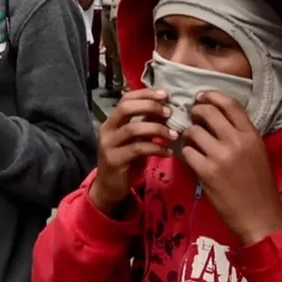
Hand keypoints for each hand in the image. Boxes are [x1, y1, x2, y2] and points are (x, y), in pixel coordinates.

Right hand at [89, 89, 175, 214]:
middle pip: (126, 108)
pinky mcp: (115, 160)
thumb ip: (146, 124)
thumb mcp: (135, 139)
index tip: (166, 95)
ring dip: (157, 129)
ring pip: (133, 129)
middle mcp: (107, 129)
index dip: (145, 94)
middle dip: (150, 106)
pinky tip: (169, 152)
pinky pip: (138, 149)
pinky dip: (156, 149)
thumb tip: (166, 108)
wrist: (109, 187)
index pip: (126, 98)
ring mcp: (109, 144)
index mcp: (112, 120)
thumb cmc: (125, 159)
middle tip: (169, 112)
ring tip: (174, 134)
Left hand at [181, 91, 281, 245]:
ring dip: (189, 135)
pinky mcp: (206, 172)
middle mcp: (236, 141)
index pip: (229, 104)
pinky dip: (186, 153)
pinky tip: (191, 159)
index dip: (211, 96)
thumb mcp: (257, 153)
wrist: (259, 217)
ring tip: (192, 142)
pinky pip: (187, 152)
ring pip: (193, 131)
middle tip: (191, 118)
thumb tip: (214, 117)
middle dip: (195, 112)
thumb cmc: (259, 186)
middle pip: (207, 112)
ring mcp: (220, 156)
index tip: (200, 97)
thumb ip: (240, 134)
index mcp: (252, 135)